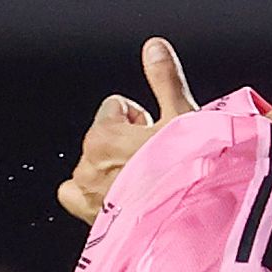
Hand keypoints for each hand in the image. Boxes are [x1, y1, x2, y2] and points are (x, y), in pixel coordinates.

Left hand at [58, 40, 195, 225]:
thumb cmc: (190, 173)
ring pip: (94, 166)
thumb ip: (164, 80)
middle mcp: (87, 166)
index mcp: (103, 136)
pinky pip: (78, 199)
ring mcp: (88, 197)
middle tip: (161, 158)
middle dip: (129, 143)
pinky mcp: (93, 223)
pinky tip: (123, 200)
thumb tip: (154, 46)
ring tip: (149, 183)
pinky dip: (96, 196)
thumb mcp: (182, 118)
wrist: (193, 225)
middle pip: (105, 136)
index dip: (141, 118)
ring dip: (115, 169)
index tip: (159, 133)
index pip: (115, 106)